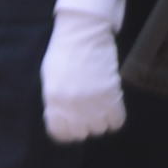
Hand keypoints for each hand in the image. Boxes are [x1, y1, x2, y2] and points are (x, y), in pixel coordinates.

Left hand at [40, 0, 124, 141]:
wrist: (83, 33)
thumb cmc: (63, 53)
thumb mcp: (50, 79)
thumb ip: (55, 101)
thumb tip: (62, 118)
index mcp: (53, 100)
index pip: (60, 133)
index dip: (67, 130)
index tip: (72, 123)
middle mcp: (72, 105)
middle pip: (82, 133)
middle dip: (84, 126)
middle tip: (87, 112)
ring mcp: (93, 101)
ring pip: (100, 128)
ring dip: (101, 120)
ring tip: (100, 105)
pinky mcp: (112, 94)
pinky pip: (117, 120)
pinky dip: (116, 117)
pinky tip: (112, 105)